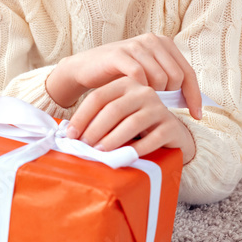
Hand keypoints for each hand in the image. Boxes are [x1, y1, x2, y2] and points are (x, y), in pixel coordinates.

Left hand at [65, 76, 196, 162]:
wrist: (171, 133)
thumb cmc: (136, 126)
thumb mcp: (117, 117)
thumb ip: (99, 119)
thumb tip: (70, 133)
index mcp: (125, 84)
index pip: (98, 97)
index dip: (82, 116)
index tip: (71, 134)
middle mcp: (143, 92)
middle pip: (113, 109)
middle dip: (95, 129)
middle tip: (84, 145)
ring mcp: (159, 108)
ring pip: (131, 123)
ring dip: (112, 140)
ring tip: (100, 152)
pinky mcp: (171, 126)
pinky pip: (152, 139)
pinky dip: (136, 149)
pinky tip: (125, 157)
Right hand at [68, 32, 202, 119]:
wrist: (85, 69)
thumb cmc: (119, 77)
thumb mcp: (148, 76)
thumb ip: (168, 82)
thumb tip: (195, 103)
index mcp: (164, 44)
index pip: (188, 72)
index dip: (194, 96)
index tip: (197, 115)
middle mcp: (152, 40)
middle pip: (176, 77)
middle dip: (169, 97)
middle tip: (155, 107)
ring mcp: (136, 45)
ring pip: (160, 77)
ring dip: (153, 96)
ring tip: (141, 102)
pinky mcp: (119, 53)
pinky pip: (139, 76)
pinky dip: (138, 90)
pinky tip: (131, 97)